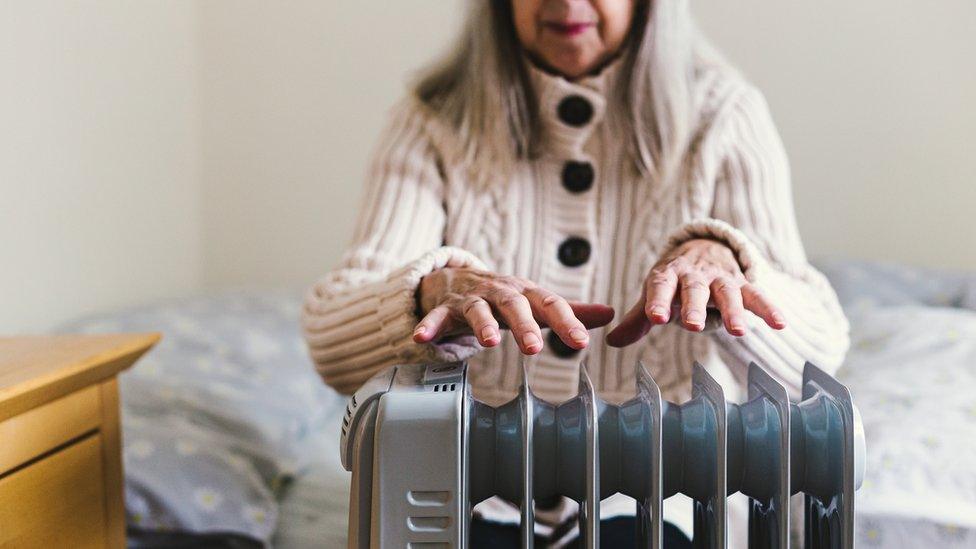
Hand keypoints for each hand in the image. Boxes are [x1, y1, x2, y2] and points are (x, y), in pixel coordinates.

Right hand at [413, 267, 614, 354]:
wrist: (456, 278)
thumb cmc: (502, 296)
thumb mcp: (535, 301)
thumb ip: (568, 311)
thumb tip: (609, 314)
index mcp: (525, 293)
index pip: (550, 304)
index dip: (566, 322)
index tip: (580, 342)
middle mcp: (500, 293)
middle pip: (514, 305)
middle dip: (525, 325)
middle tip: (534, 347)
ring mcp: (471, 299)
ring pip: (478, 309)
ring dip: (483, 324)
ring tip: (488, 342)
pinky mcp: (445, 308)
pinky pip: (436, 317)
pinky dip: (430, 326)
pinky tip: (423, 339)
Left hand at [606, 239, 784, 346]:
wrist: (703, 248)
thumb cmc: (674, 280)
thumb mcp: (655, 293)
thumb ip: (637, 319)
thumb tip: (612, 342)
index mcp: (668, 275)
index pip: (660, 286)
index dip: (657, 301)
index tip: (654, 318)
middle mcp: (694, 274)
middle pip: (695, 289)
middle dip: (694, 307)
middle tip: (692, 326)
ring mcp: (720, 278)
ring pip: (728, 292)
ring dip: (734, 311)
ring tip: (739, 332)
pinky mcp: (742, 283)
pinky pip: (757, 295)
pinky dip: (769, 308)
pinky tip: (780, 324)